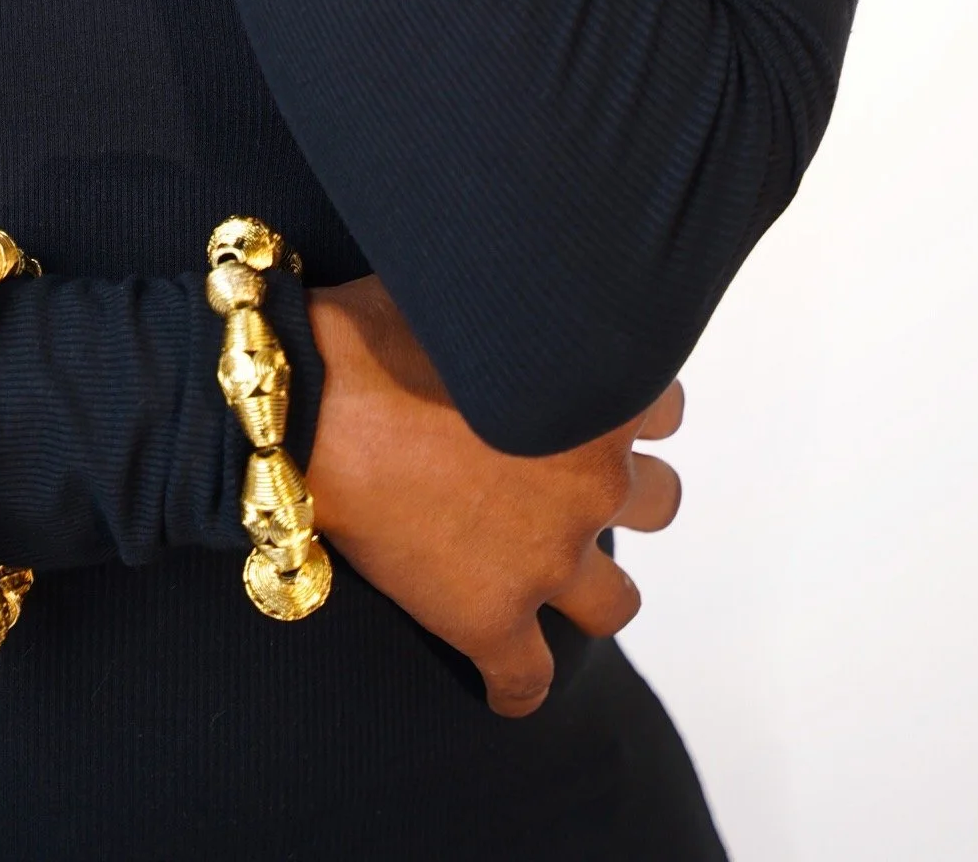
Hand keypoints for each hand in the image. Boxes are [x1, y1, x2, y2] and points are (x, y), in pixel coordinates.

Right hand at [305, 275, 683, 717]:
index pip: (663, 406)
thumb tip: (519, 304)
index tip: (586, 404)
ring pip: (616, 601)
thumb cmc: (382, 325)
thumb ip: (526, 318)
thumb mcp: (477, 291)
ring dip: (592, 586)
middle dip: (618, 490)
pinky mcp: (490, 619)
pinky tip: (503, 680)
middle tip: (564, 480)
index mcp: (599, 396)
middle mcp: (593, 482)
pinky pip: (526, 681)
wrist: (314, 400)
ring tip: (553, 572)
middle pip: (656, 501)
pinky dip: (517, 685)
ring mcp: (548, 559)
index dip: (624, 406)